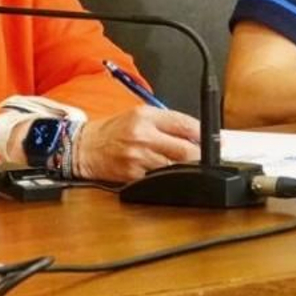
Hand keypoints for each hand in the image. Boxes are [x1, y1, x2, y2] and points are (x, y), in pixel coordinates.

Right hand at [75, 108, 200, 182]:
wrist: (83, 147)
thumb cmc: (111, 131)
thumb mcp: (137, 115)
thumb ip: (165, 121)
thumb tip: (195, 133)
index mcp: (144, 116)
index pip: (185, 124)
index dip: (204, 134)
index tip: (213, 141)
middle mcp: (142, 135)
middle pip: (187, 150)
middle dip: (200, 155)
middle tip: (205, 157)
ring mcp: (138, 157)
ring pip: (177, 168)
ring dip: (187, 169)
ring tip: (186, 166)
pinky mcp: (134, 176)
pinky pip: (161, 180)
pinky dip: (169, 180)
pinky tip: (167, 176)